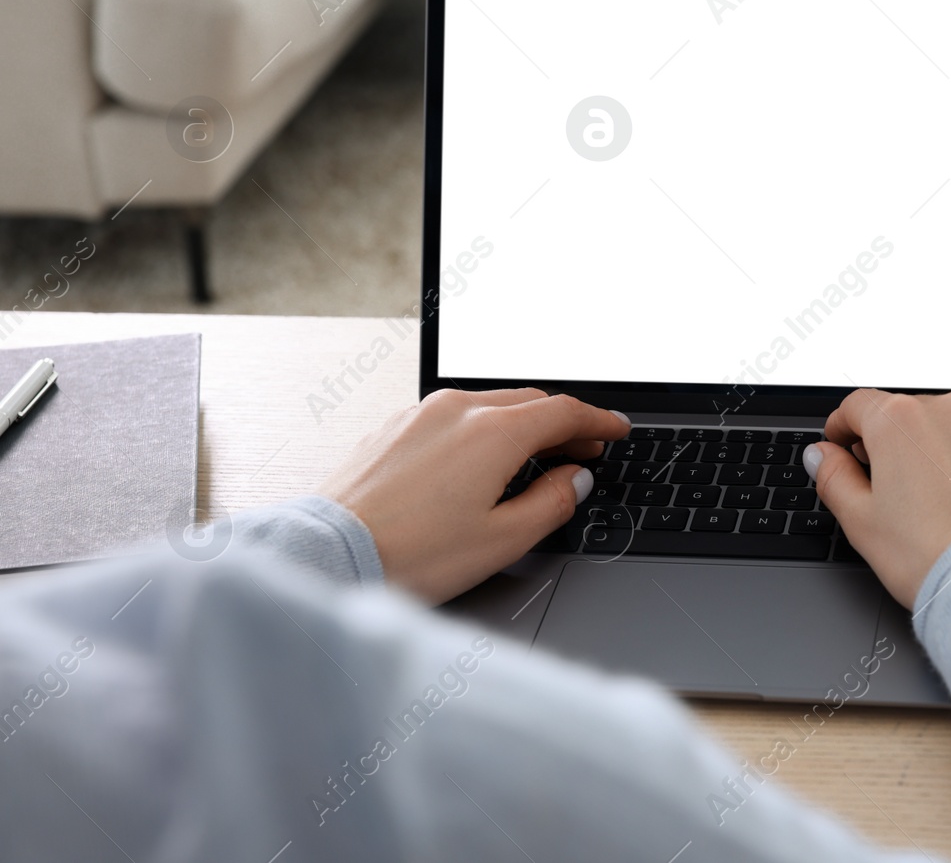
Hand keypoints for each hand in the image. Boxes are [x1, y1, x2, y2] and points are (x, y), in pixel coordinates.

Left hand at [317, 388, 628, 603]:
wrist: (327, 554)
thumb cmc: (410, 555)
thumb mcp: (502, 540)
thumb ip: (552, 502)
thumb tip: (575, 479)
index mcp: (493, 431)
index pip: (565, 412)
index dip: (599, 420)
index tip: (616, 430)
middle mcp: (457, 408)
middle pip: (530, 401)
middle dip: (564, 422)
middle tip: (585, 447)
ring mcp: (420, 413)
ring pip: (491, 404)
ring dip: (523, 424)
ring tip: (537, 455)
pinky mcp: (393, 427)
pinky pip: (453, 415)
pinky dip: (484, 428)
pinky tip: (482, 459)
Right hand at [804, 389, 950, 606]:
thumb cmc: (930, 557)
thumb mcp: (860, 520)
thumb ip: (833, 476)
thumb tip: (822, 456)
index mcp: (900, 421)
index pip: (857, 406)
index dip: (841, 428)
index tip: (840, 447)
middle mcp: (948, 413)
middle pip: (903, 415)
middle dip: (888, 444)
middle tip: (881, 487)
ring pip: (945, 431)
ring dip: (930, 454)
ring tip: (927, 504)